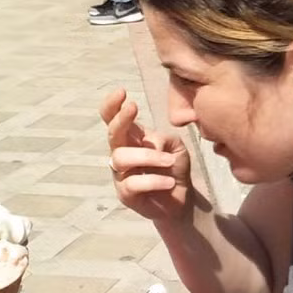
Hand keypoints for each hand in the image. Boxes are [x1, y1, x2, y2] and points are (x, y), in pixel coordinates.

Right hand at [101, 86, 193, 223]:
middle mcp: (121, 153)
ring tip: (170, 161)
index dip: (112, 105)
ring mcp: (121, 174)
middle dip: (120, 119)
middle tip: (133, 107)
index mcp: (132, 138)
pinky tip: (170, 182)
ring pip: (121, 158)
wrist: (180, 200)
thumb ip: (164, 138)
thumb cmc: (174, 169)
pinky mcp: (125, 194)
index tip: (121, 92)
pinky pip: (133, 183)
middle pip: (112, 134)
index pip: (113, 118)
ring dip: (148, 156)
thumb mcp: (176, 147)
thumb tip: (151, 144)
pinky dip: (154, 181)